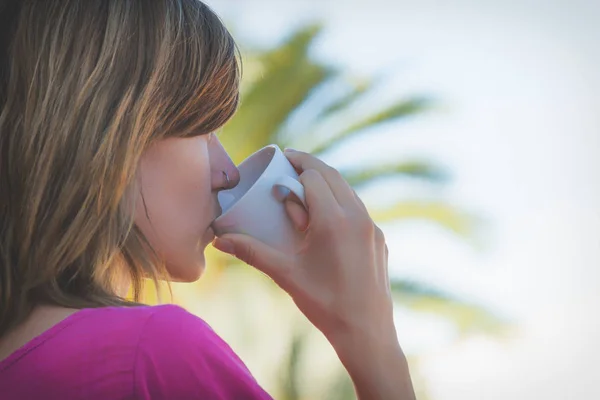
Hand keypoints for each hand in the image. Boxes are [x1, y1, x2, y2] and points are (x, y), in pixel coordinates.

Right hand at [212, 148, 393, 342]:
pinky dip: (340, 201)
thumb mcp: (286, 274)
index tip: (282, 160)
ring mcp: (372, 227)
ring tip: (305, 186)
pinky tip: (325, 214)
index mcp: (334, 221)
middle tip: (290, 164)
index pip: (314, 176)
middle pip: (332, 176)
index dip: (296, 165)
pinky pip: (358, 209)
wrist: (366, 331)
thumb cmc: (325, 303)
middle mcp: (357, 217)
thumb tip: (219, 242)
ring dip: (327, 182)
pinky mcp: (379, 238)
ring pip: (348, 191)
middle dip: (310, 166)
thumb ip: (252, 252)